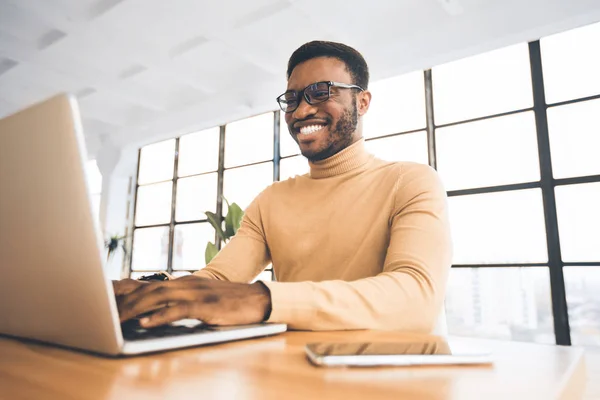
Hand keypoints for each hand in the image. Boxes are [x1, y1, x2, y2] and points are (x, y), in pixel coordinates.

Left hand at [116, 275, 271, 327]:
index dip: (122, 291)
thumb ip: (177, 303)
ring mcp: (195, 293)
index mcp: (182, 283)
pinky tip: (146, 323)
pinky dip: (160, 316)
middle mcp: (185, 284)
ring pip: (158, 297)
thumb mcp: (199, 299)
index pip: (146, 284)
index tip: (102, 300)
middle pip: (146, 290)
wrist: (256, 298)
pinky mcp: (205, 305)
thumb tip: (152, 314)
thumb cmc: (227, 302)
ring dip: (134, 309)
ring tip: (116, 320)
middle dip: (122, 302)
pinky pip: (178, 310)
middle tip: (101, 313)